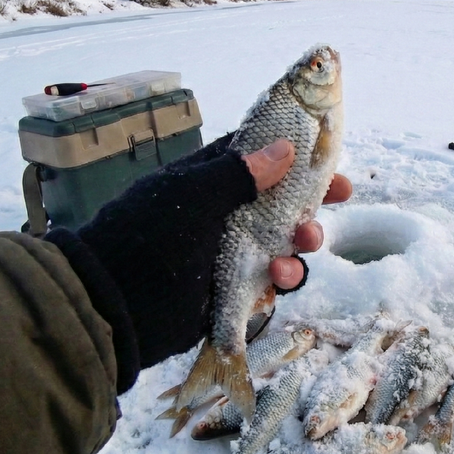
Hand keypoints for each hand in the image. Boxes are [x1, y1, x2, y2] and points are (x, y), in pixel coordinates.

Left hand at [69, 133, 349, 376]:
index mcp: (207, 182)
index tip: (327, 156)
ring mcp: (227, 254)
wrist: (116, 306)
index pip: (257, 159)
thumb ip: (238, 174)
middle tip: (337, 198)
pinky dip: (283, 276)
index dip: (294, 156)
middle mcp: (221, 215)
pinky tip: (280, 277)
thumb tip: (284, 147)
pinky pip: (271, 280)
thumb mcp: (192, 196)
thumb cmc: (147, 237)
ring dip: (300, 240)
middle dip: (308, 199)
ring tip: (304, 243)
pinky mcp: (233, 290)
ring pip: (282, 242)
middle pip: (279, 202)